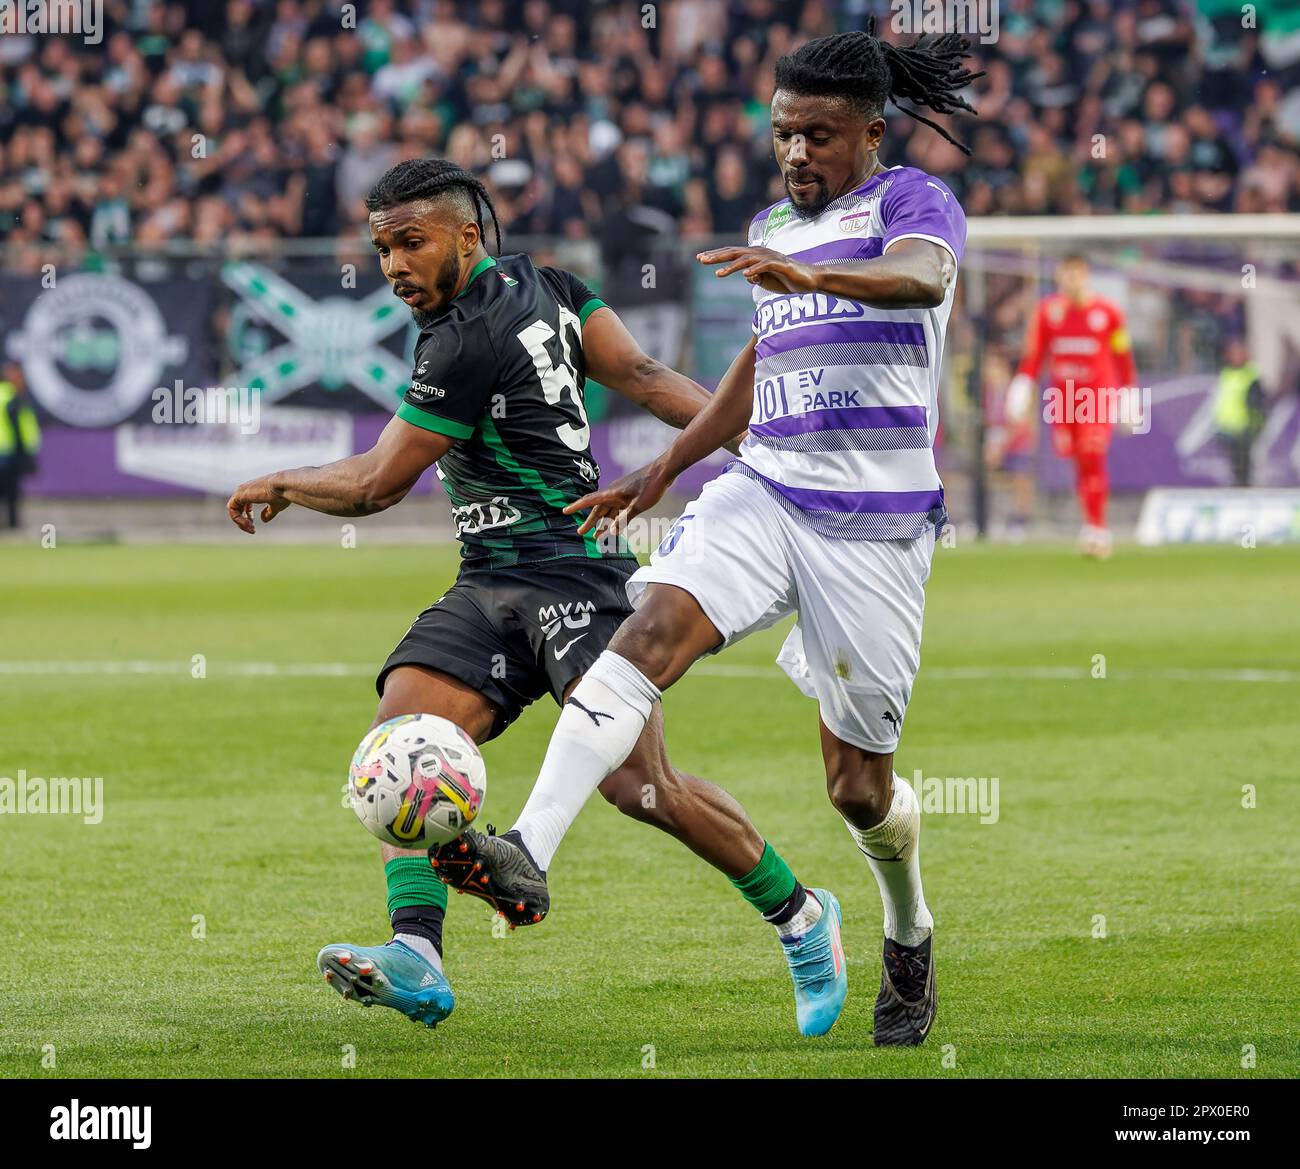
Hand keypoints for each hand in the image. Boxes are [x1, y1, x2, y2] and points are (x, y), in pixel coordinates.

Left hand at [227, 475, 290, 533]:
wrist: (283, 485)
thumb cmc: (282, 494)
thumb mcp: (276, 506)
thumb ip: (269, 512)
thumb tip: (263, 520)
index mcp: (252, 491)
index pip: (243, 505)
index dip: (248, 517)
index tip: (254, 527)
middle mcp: (244, 489)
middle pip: (237, 508)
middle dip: (243, 521)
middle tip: (252, 530)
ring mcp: (240, 491)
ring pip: (233, 510)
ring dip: (240, 522)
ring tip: (250, 529)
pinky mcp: (239, 495)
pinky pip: (232, 510)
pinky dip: (238, 519)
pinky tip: (248, 524)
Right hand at [563, 459, 674, 537]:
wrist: (664, 471)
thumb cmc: (651, 485)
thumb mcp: (638, 505)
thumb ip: (624, 518)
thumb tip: (611, 531)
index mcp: (612, 493)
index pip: (589, 501)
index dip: (576, 507)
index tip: (565, 512)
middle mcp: (614, 493)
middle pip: (598, 509)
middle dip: (589, 521)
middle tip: (580, 532)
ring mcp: (622, 495)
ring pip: (608, 511)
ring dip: (603, 523)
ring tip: (596, 536)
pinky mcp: (630, 496)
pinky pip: (618, 510)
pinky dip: (614, 519)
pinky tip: (613, 528)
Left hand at [696, 246, 815, 293]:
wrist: (810, 280)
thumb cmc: (787, 280)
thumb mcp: (766, 281)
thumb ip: (755, 277)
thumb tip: (745, 275)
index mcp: (755, 256)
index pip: (732, 254)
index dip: (716, 255)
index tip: (700, 258)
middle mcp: (761, 253)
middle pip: (735, 253)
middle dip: (717, 256)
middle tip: (701, 260)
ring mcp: (771, 258)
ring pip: (748, 259)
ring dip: (732, 266)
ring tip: (718, 273)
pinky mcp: (781, 265)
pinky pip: (766, 266)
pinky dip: (755, 270)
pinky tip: (745, 275)